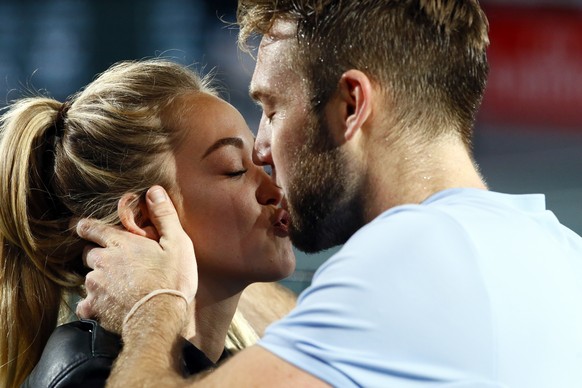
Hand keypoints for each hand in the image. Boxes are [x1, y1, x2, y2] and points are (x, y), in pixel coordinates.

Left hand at [75, 186, 197, 333]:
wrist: (160, 318)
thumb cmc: (171, 280)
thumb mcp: (177, 243)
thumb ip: (164, 216)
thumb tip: (154, 190)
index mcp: (120, 243)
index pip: (92, 228)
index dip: (87, 227)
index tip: (83, 227)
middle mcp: (102, 262)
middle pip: (89, 254)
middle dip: (99, 256)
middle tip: (117, 264)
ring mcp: (95, 286)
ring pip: (89, 278)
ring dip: (100, 281)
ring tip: (120, 288)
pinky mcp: (94, 308)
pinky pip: (85, 304)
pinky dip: (93, 305)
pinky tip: (108, 306)